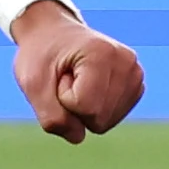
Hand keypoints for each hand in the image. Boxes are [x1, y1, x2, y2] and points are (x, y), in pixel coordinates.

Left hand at [10, 5, 143, 140]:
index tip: (59, 74)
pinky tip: (90, 84)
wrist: (52, 32)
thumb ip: (52, 118)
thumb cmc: (41, 55)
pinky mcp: (136, 84)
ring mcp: (135, 73)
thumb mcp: (33, 84)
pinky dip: (96, 108)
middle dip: (74, 105)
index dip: (62, 97)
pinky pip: (113, 117)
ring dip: (84, 107)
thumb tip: (79, 137)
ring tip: (77, 79)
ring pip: (106, 121)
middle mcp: (127, 62)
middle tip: (67, 77)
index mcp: (103, 54)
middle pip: (98, 118)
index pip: (84, 106)